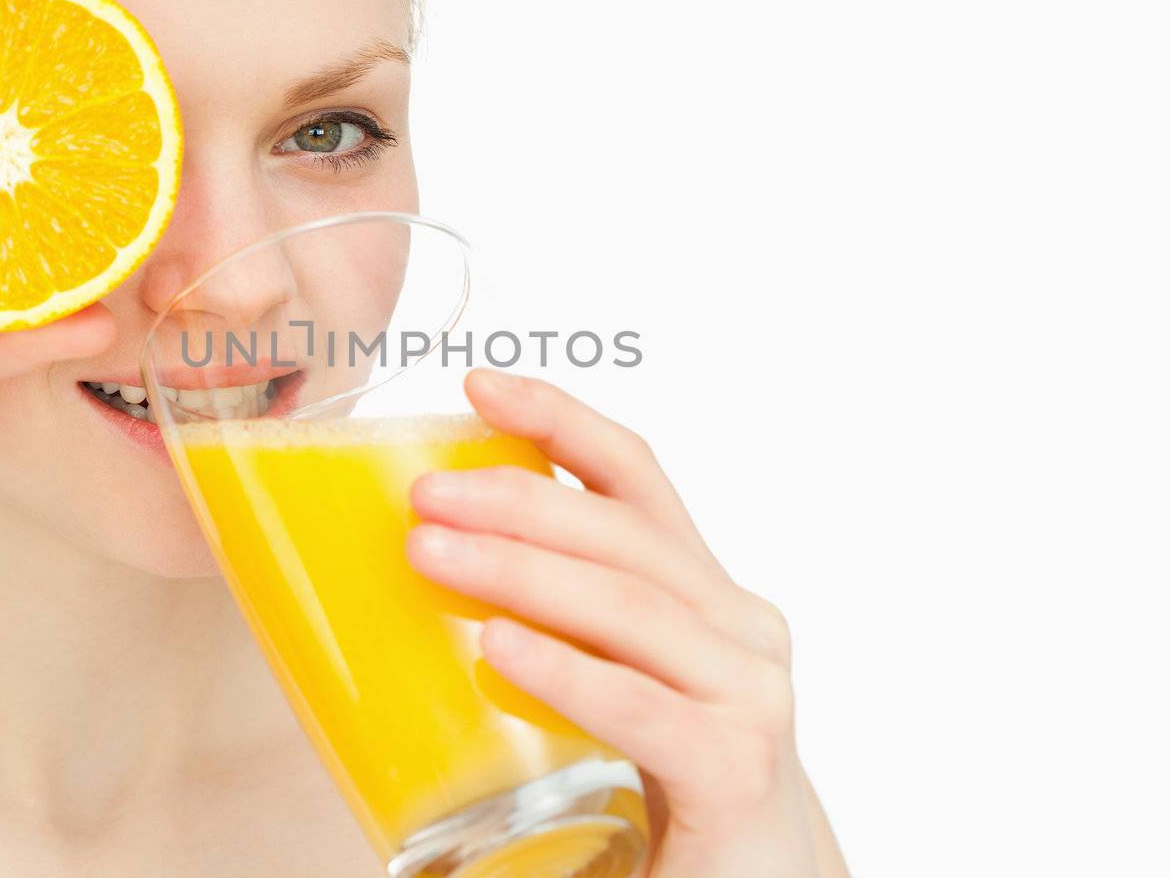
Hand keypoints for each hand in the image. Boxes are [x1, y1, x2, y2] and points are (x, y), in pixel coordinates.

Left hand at [406, 369, 847, 877]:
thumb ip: (558, 624)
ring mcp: (749, 694)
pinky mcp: (739, 768)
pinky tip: (497, 651)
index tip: (477, 386)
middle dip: (518, 499)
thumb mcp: (615, 680)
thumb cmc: (668, 784)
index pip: (634, 478)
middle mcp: (737, 626)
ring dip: (519, 572)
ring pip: (627, 605)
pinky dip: (567, 673)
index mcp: (700, 593)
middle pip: (623, 535)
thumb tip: (427, 565)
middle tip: (421, 494)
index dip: (560, 420)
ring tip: (428, 552)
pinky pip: (641, 706)